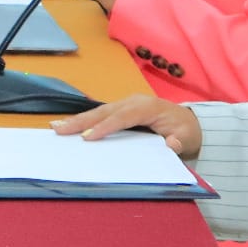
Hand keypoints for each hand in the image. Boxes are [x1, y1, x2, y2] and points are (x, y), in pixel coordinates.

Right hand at [51, 94, 202, 157]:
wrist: (191, 123)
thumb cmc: (186, 131)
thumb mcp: (187, 138)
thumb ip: (178, 142)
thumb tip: (170, 144)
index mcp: (147, 107)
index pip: (122, 117)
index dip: (104, 127)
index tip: (87, 137)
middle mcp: (133, 102)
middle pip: (104, 111)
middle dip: (81, 121)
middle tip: (60, 129)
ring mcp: (125, 104)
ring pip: (98, 112)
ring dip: (77, 119)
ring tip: (56, 127)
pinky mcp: (121, 110)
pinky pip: (100, 115)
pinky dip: (84, 120)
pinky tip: (68, 124)